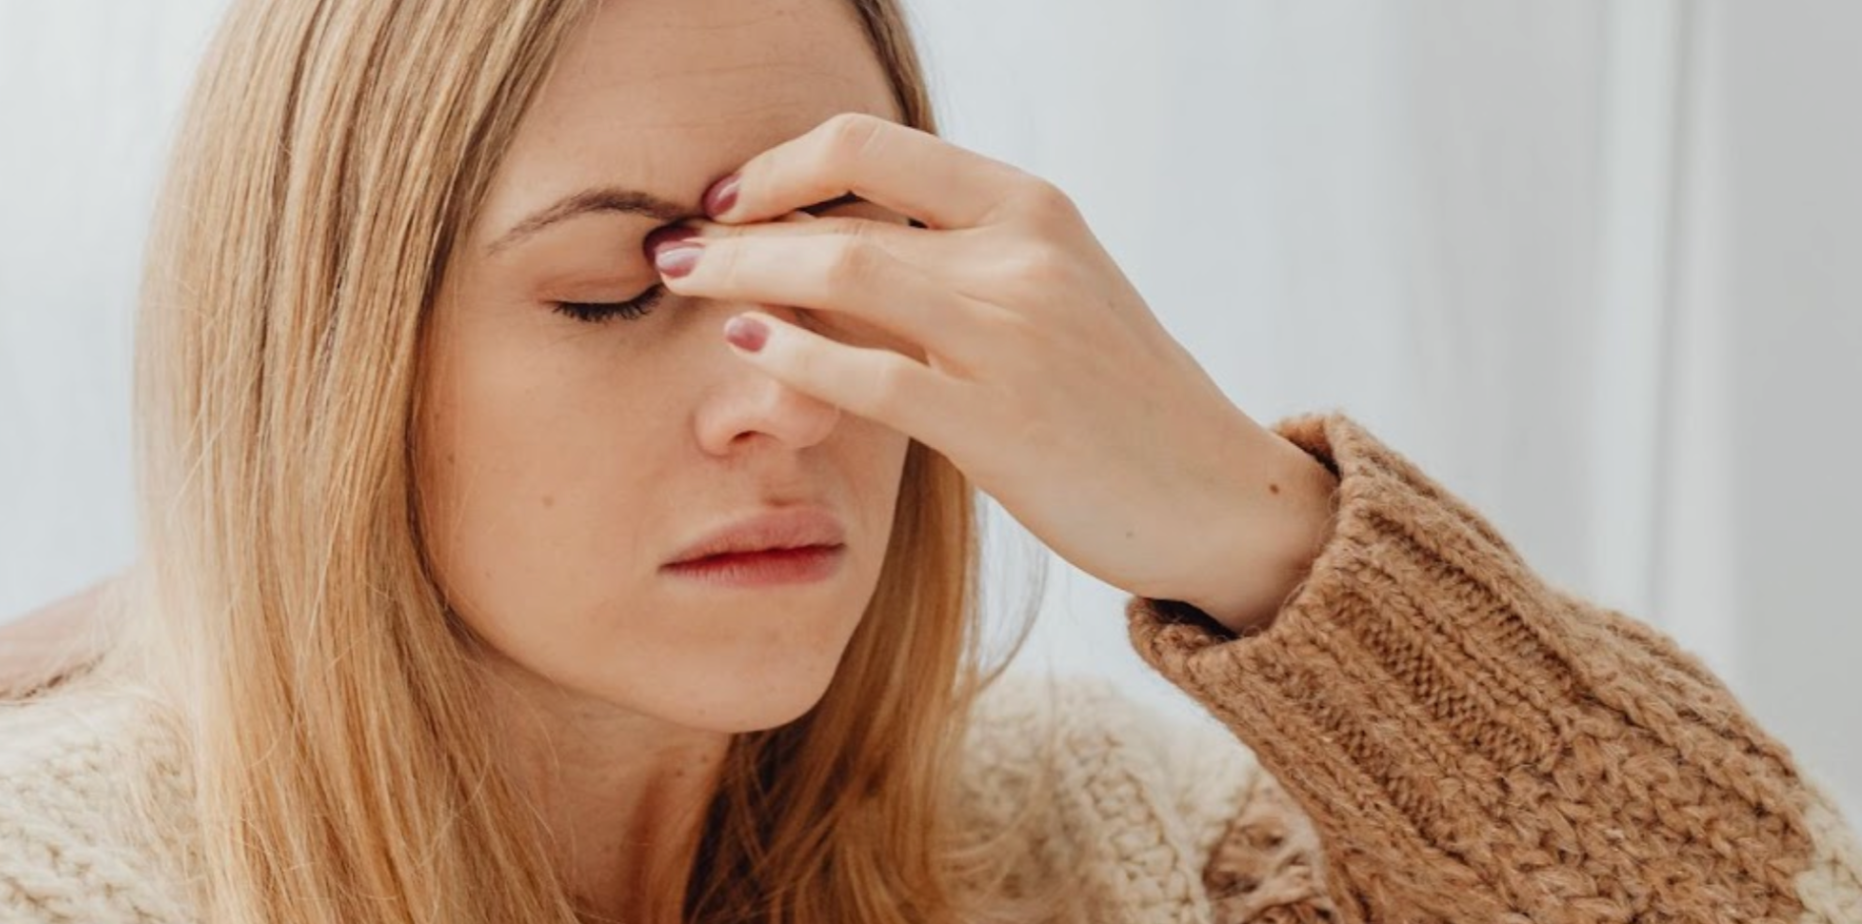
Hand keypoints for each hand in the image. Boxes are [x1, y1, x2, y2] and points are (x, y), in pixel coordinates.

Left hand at [651, 113, 1336, 632]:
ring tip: (682, 282)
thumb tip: (831, 246)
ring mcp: (1011, 336)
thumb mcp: (1053, 294)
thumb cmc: (1120, 400)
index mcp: (1031, 208)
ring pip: (844, 271)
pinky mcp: (999, 423)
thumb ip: (957, 261)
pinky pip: (871, 373)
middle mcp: (1020, 254)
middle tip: (670, 246)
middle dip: (736, 224)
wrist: (1215, 493)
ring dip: (742, 274)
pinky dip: (794, 353)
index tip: (728, 198)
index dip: (781, 164)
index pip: (874, 145)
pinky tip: (746, 348)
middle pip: (842, 207)